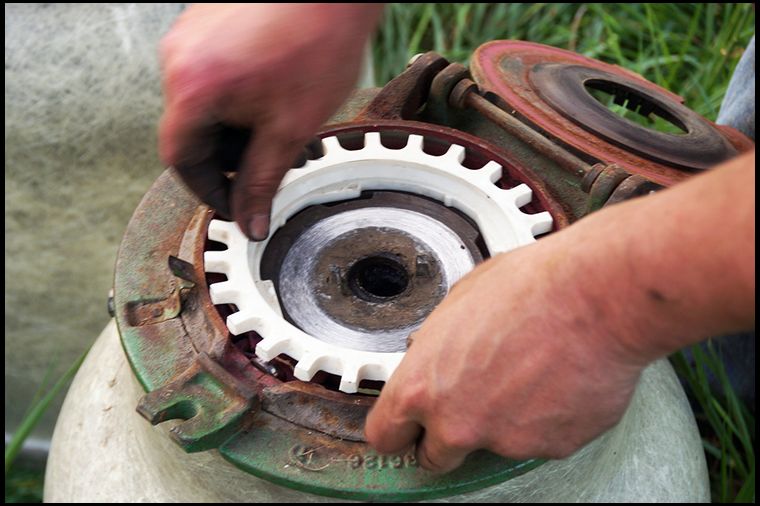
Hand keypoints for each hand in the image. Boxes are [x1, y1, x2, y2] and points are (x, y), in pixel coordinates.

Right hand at [159, 4, 382, 238]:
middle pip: (191, 130)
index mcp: (192, 87)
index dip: (210, 190)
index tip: (236, 203)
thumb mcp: (290, 128)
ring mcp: (192, 33)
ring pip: (204, 102)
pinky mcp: (208, 20)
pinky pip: (213, 73)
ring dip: (235, 125)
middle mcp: (179, 56)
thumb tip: (250, 221)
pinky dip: (237, 95)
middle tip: (268, 162)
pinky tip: (274, 92)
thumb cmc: (319, 41)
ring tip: (278, 122)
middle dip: (230, 156)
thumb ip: (263, 180)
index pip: (182, 160)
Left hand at [364, 150, 754, 472]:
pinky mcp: (549, 447)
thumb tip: (433, 351)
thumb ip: (435, 344)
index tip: (406, 428)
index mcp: (422, 386)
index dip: (397, 430)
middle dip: (446, 437)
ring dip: (501, 419)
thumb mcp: (457, 302)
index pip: (384, 434)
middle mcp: (457, 424)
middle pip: (434, 457)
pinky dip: (543, 418)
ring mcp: (504, 441)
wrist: (594, 298)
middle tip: (470, 403)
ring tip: (527, 371)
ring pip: (491, 444)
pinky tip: (555, 379)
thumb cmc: (529, 287)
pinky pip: (537, 438)